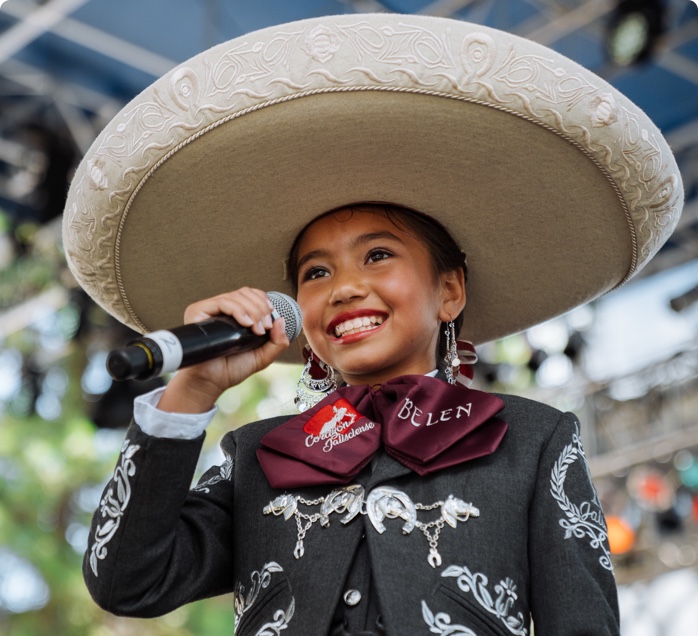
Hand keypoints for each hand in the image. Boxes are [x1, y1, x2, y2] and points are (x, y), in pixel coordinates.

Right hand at [157, 288, 289, 412]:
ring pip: (236, 296)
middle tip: (265, 328)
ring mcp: (209, 309)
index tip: (271, 321)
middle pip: (245, 293)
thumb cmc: (232, 369)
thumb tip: (282, 320)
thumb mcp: (262, 356)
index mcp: (235, 315)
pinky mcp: (198, 312)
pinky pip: (222, 302)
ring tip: (257, 330)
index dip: (264, 301)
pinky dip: (238, 310)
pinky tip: (246, 324)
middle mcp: (221, 309)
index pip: (251, 294)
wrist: (212, 382)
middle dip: (261, 308)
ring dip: (253, 311)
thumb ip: (277, 342)